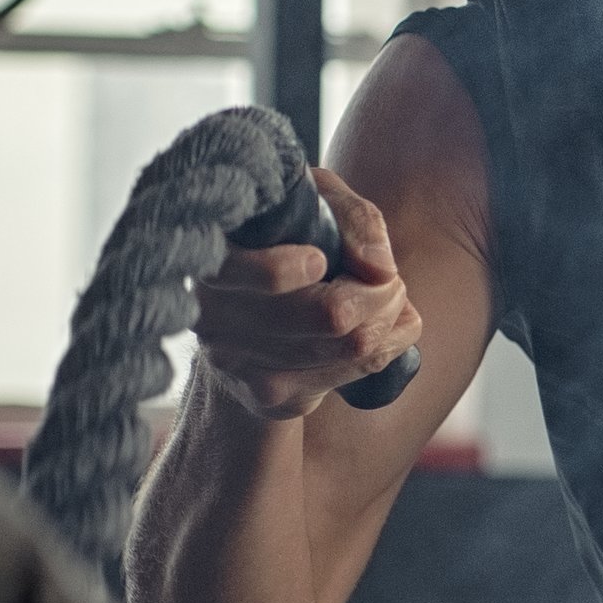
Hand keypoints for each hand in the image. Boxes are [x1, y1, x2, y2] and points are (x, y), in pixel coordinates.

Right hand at [191, 168, 426, 421]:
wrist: (242, 311)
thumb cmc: (285, 240)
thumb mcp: (315, 204)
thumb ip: (353, 220)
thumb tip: (379, 270)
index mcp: (213, 261)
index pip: (266, 278)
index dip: (305, 266)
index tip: (321, 258)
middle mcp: (215, 318)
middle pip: (331, 316)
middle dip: (381, 292)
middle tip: (388, 278)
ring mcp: (241, 365)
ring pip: (354, 346)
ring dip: (389, 318)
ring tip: (383, 296)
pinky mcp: (270, 397)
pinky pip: (358, 371)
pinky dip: (387, 345)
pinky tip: (375, 326)